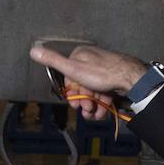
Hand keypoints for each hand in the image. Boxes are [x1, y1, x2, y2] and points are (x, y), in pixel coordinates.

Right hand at [28, 44, 148, 117]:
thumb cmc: (102, 73)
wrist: (130, 79)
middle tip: (87, 110)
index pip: (69, 77)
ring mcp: (103, 70)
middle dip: (83, 101)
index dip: (72, 93)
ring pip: (92, 91)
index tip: (75, 103)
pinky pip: (103, 92)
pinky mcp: (113, 79)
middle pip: (81, 85)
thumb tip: (33, 50)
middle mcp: (91, 60)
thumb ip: (53, 61)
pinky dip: (102, 103)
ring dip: (92, 106)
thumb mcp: (73, 68)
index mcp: (80, 55)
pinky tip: (103, 111)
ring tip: (96, 114)